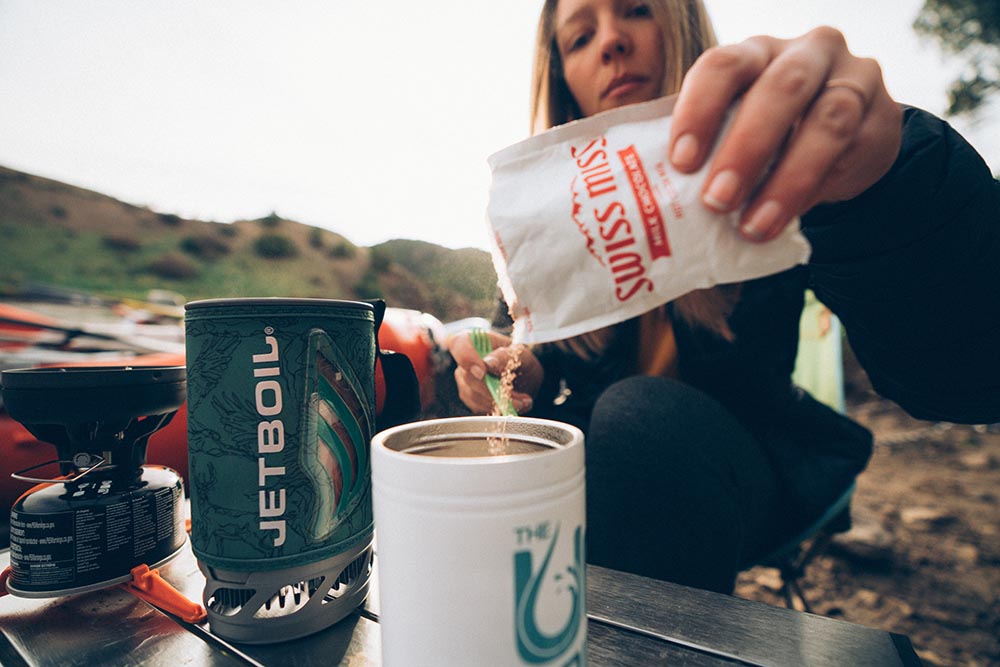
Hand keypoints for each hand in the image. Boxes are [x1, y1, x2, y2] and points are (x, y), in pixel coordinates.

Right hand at [448, 330, 542, 414]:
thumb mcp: (522, 355)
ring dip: (501, 401)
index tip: (483, 372)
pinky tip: (514, 403)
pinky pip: (479, 407)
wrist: (527, 378)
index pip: (459, 343)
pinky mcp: (470, 398)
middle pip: (469, 377)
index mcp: (476, 341)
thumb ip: (506, 356)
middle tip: (520, 396)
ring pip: (474, 396)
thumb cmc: (522, 361)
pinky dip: (498, 407)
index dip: (466, 358)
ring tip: (522, 400)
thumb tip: (488, 363)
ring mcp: (465, 380)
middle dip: (495, 390)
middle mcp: (466, 360)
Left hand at [669, 27, 902, 241]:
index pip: (724, 65)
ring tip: (753, 225)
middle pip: (780, 88)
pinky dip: (815, 188)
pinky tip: (788, 218)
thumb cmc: (773, 134)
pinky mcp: (881, 116)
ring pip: (826, 121)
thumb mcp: (739, 127)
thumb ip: (709, 147)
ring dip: (786, 179)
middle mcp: (807, 53)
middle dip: (746, 147)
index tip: (681, 162)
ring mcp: (852, 79)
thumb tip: (658, 199)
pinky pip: (850, 152)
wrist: (848, 140)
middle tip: (716, 200)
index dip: (699, 110)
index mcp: (756, 52)